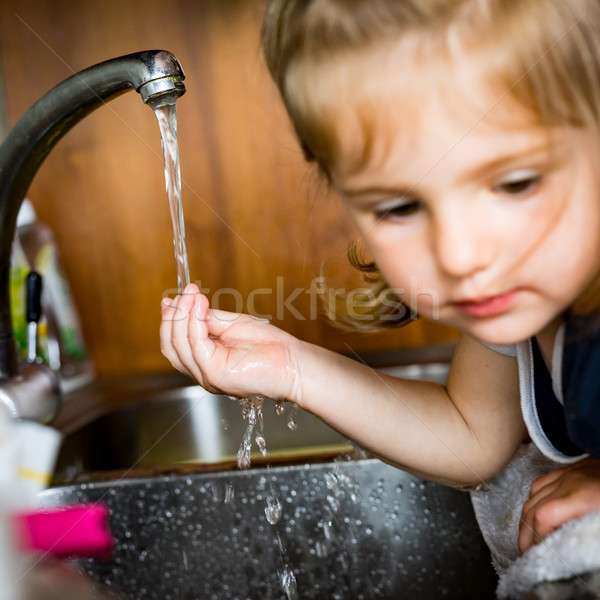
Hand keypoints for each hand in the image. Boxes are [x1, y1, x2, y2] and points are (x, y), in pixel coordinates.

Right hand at [160, 283, 301, 401]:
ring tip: (192, 295)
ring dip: (182, 315)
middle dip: (173, 316)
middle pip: (171, 346)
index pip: (174, 344)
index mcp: (204, 362)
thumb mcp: (231, 325)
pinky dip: (194, 322)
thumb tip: (184, 304)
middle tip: (185, 293)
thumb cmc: (269, 346)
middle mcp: (202, 372)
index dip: (169, 320)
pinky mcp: (214, 374)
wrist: (291, 362)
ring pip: (178, 346)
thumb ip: (206, 318)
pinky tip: (200, 306)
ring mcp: (206, 376)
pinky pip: (196, 345)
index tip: (170, 298)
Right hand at [518, 456, 599, 552]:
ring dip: (526, 518)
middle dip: (526, 532)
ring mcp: (566, 474)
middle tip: (526, 552)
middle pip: (533, 508)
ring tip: (528, 536)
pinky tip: (534, 510)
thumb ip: (591, 530)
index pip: (544, 517)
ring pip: (533, 496)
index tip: (537, 554)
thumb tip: (577, 551)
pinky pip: (540, 484)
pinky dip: (533, 499)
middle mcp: (568, 484)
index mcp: (582, 497)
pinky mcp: (568, 470)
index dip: (536, 537)